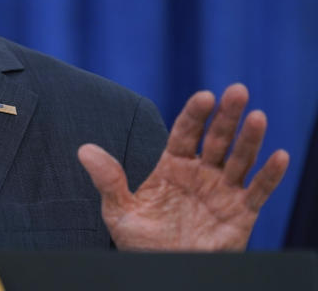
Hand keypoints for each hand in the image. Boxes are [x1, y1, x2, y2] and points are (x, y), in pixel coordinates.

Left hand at [77, 83, 288, 250]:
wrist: (163, 271)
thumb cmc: (141, 242)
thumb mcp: (120, 211)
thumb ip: (108, 180)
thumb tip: (84, 150)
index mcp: (172, 166)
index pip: (185, 133)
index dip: (195, 114)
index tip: (204, 96)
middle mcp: (200, 174)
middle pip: (216, 139)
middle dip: (227, 115)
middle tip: (237, 91)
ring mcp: (221, 192)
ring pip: (239, 160)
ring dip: (250, 139)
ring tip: (257, 117)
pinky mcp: (240, 214)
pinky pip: (258, 191)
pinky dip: (269, 175)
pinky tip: (278, 156)